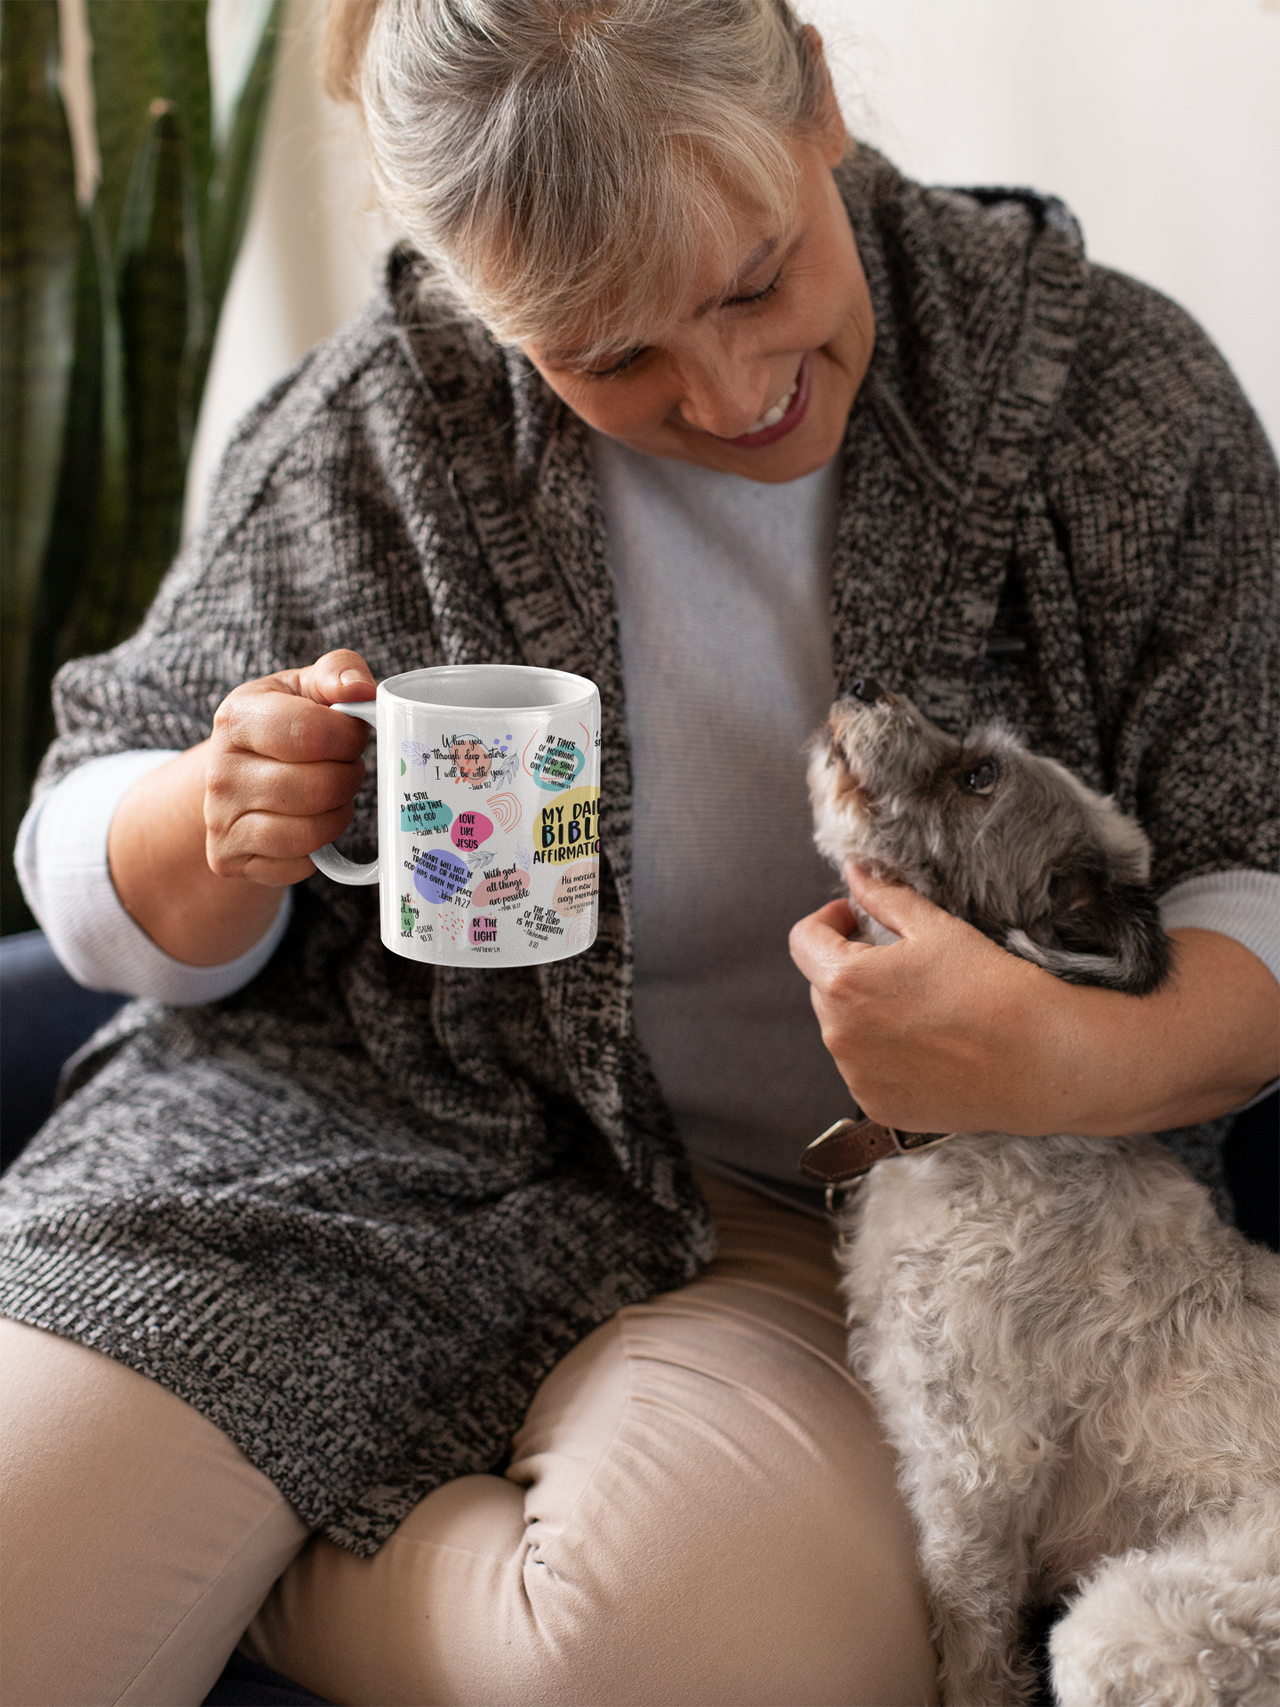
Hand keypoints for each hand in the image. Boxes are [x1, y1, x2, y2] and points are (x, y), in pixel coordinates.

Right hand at [204, 650, 375, 884]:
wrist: (235, 775)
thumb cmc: (284, 725)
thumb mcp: (305, 687)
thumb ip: (339, 672)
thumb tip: (362, 690)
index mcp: (237, 717)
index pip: (312, 733)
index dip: (350, 737)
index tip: (354, 735)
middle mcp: (220, 771)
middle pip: (319, 787)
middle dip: (349, 777)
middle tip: (345, 766)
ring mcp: (220, 820)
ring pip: (311, 832)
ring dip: (338, 814)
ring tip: (330, 793)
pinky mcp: (229, 859)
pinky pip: (299, 865)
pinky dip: (318, 848)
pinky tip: (309, 822)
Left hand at [790, 864, 1062, 1134]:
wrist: (1040, 1061)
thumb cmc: (992, 988)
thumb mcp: (936, 929)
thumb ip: (884, 898)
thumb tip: (854, 873)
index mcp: (845, 981)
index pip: (803, 941)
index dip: (827, 921)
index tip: (855, 918)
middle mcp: (838, 1034)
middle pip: (822, 986)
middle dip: (850, 966)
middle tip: (900, 963)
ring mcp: (856, 1076)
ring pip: (842, 1029)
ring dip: (864, 1011)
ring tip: (921, 1007)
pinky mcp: (876, 1106)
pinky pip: (863, 1068)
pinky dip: (882, 1053)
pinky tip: (927, 1045)